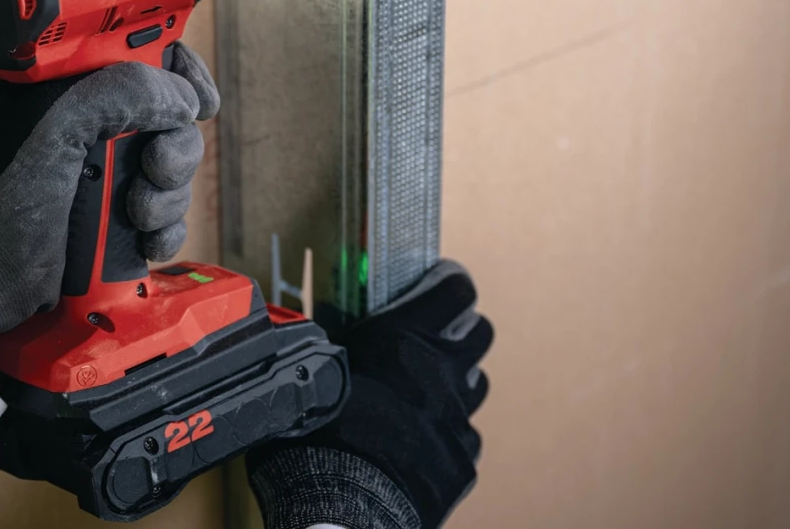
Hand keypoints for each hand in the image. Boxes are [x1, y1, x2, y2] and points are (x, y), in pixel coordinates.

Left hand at [0, 44, 218, 365]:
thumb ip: (121, 92)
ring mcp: (107, 176)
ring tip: (135, 214)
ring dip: (168, 197)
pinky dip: (165, 232)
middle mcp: (95, 126)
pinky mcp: (115, 223)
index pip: (147, 56)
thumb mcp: (56, 125)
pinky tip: (145, 242)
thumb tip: (181, 97)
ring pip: (176, 173)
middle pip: (175, 121)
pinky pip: (168, 219)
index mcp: (75, 87)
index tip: (197, 101)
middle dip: (175, 150)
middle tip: (153, 168)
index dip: (181, 71)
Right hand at [247, 260, 492, 528]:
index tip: (439, 283)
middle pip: (479, 333)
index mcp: (402, 340)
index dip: (449, 284)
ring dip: (455, 383)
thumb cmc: (313, 439)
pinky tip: (421, 443)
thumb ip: (329, 351)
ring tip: (426, 394)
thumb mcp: (311, 374)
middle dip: (461, 330)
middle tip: (436, 337)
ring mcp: (456, 418)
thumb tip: (310, 340)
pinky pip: (464, 437)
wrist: (340, 506)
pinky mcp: (461, 460)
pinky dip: (446, 436)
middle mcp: (438, 373)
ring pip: (475, 386)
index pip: (455, 289)